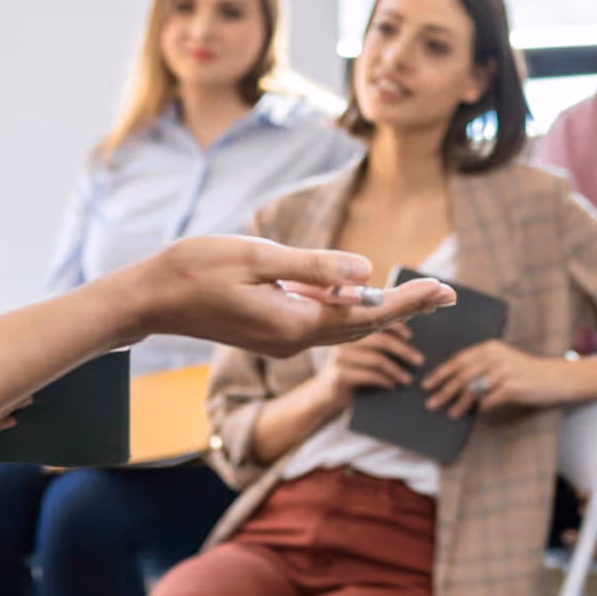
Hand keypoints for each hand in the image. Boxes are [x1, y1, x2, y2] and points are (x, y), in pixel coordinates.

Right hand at [126, 236, 453, 356]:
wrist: (149, 299)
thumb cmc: (195, 270)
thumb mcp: (257, 257)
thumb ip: (312, 266)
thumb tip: (363, 269)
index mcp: (295, 324)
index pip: (366, 313)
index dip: (408, 302)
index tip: (444, 289)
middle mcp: (293, 338)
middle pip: (362, 325)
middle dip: (406, 308)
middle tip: (447, 293)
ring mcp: (281, 337)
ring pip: (343, 326)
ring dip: (380, 309)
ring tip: (417, 295)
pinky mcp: (270, 329)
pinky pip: (321, 321)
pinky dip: (348, 307)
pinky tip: (357, 290)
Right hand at [307, 328, 422, 404]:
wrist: (327, 397)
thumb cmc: (351, 373)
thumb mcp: (362, 355)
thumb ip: (377, 343)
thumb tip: (408, 338)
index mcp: (349, 331)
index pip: (377, 321)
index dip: (397, 327)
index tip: (411, 338)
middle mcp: (343, 341)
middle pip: (381, 340)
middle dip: (403, 350)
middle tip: (419, 361)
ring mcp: (340, 358)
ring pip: (377, 359)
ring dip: (397, 370)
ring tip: (408, 380)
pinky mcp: (340, 375)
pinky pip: (370, 376)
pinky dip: (385, 381)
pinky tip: (392, 386)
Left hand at [424, 340, 569, 417]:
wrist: (556, 378)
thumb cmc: (526, 372)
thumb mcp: (503, 361)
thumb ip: (481, 367)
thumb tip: (454, 384)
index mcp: (489, 348)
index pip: (458, 360)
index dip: (441, 373)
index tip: (428, 384)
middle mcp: (495, 357)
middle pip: (462, 376)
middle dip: (444, 391)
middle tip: (431, 403)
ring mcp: (504, 371)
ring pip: (474, 390)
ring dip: (460, 404)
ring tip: (451, 413)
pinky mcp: (513, 387)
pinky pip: (490, 400)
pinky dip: (482, 408)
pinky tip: (477, 415)